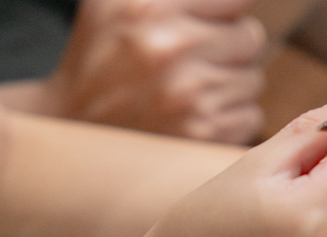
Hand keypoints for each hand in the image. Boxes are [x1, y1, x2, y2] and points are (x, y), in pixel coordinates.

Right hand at [41, 0, 267, 142]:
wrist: (72, 129)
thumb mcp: (114, 2)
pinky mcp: (203, 134)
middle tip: (194, 63)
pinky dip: (229, 119)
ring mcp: (189, 95)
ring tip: (189, 92)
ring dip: (230, 86)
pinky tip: (193, 118)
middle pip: (250, 37)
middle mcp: (171, 48)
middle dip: (229, 49)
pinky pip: (251, 117)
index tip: (207, 29)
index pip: (237, 0)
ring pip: (254, 79)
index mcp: (150, 7)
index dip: (225, 15)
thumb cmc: (98, 59)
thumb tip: (233, 0)